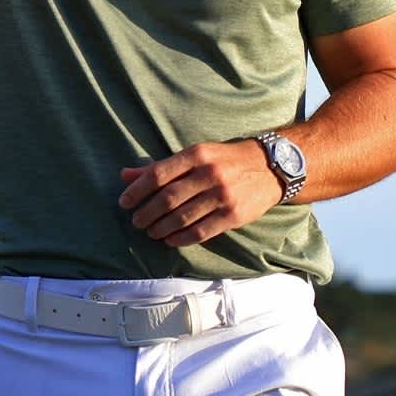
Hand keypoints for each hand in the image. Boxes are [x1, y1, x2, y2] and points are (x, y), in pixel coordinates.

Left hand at [119, 140, 283, 246]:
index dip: (137, 191)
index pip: (157, 175)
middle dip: (146, 213)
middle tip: (136, 221)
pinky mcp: (234, 215)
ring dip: (161, 228)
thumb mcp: (194, 155)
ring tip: (150, 232)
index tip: (124, 202)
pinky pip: (202, 231)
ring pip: (182, 218)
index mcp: (196, 155)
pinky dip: (182, 238)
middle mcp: (209, 174)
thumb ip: (160, 167)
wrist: (271, 168)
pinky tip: (171, 240)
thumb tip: (125, 176)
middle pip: (167, 199)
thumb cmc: (224, 160)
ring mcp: (223, 196)